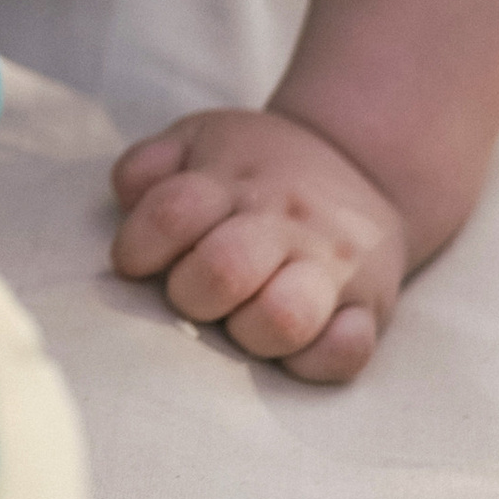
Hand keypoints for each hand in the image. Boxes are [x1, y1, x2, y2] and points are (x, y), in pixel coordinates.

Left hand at [109, 107, 406, 383]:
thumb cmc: (257, 170)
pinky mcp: (370, 307)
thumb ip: (149, 165)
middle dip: (190, 293)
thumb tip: (128, 195)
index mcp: (234, 180)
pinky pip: (345, 352)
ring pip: (284, 317)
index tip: (137, 261)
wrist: (363, 162)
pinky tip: (300, 342)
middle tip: (194, 292)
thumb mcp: (201, 141)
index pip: (172, 214)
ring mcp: (332, 264)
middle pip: (223, 269)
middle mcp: (286, 221)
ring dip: (249, 331)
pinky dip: (316, 357)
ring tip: (245, 319)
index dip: (138, 246)